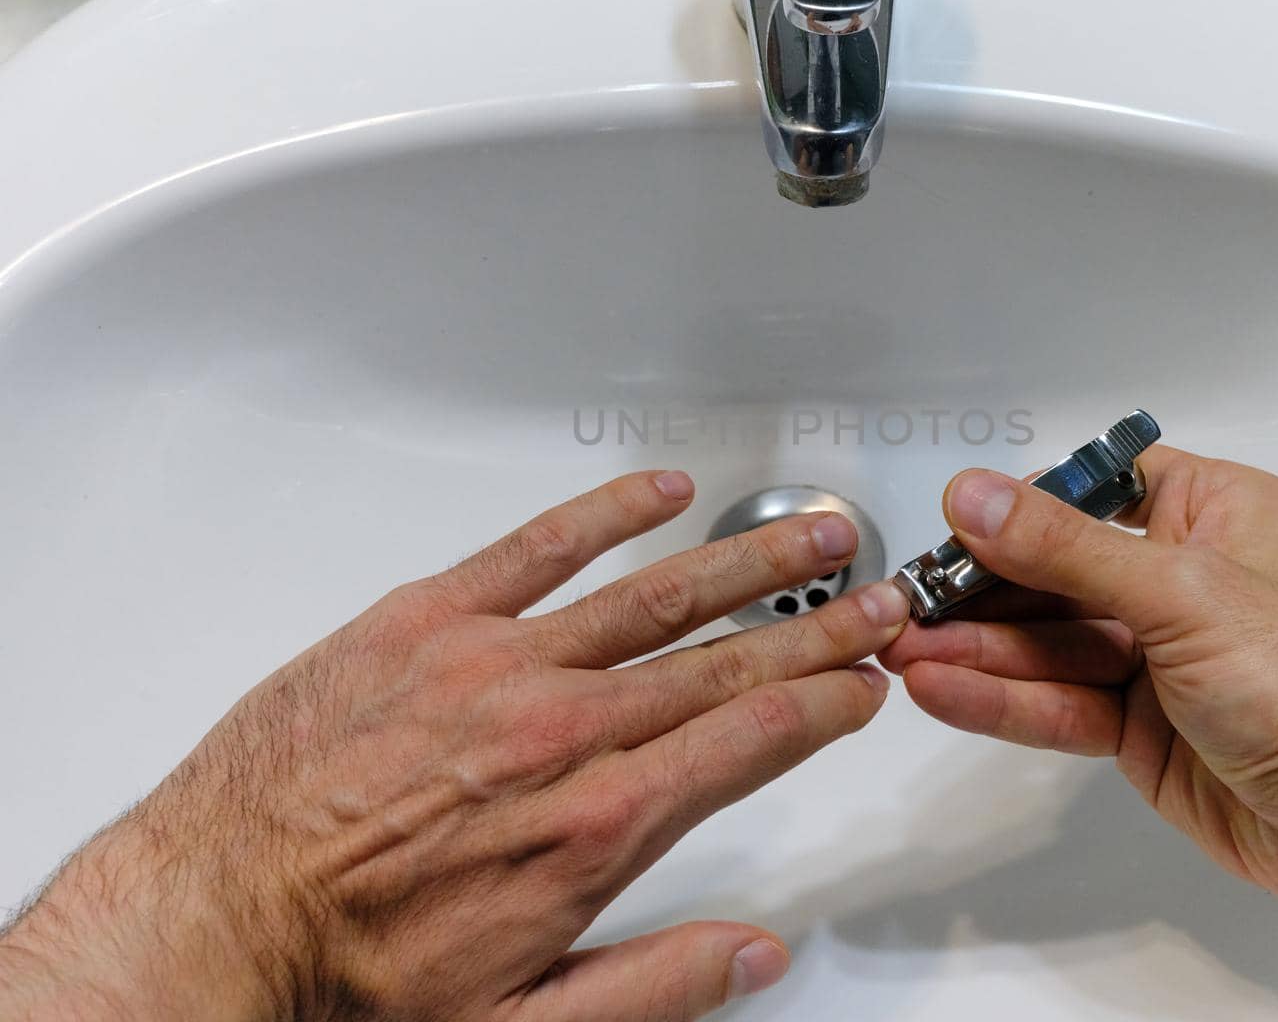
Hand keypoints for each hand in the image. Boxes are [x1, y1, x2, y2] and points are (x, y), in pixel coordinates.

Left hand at [0, 470, 908, 1021]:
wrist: (212, 916)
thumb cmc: (353, 973)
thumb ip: (656, 985)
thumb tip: (757, 952)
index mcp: (594, 824)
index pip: (752, 738)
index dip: (827, 701)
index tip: (866, 682)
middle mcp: (560, 730)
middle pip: (725, 660)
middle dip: (818, 624)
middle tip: (877, 597)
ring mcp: (496, 662)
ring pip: (653, 594)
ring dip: (746, 560)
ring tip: (811, 533)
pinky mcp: (426, 619)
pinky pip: (539, 546)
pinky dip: (609, 512)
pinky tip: (662, 493)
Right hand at [880, 446, 1277, 1019]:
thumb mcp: (1179, 593)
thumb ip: (1065, 549)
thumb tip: (975, 495)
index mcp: (1213, 512)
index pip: (1095, 490)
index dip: (1022, 507)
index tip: (953, 525)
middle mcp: (1182, 578)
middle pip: (1057, 572)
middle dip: (980, 591)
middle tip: (907, 601)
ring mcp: (1158, 658)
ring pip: (1049, 643)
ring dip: (977, 649)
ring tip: (903, 650)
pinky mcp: (1139, 729)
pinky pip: (1058, 702)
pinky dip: (1001, 699)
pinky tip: (942, 692)